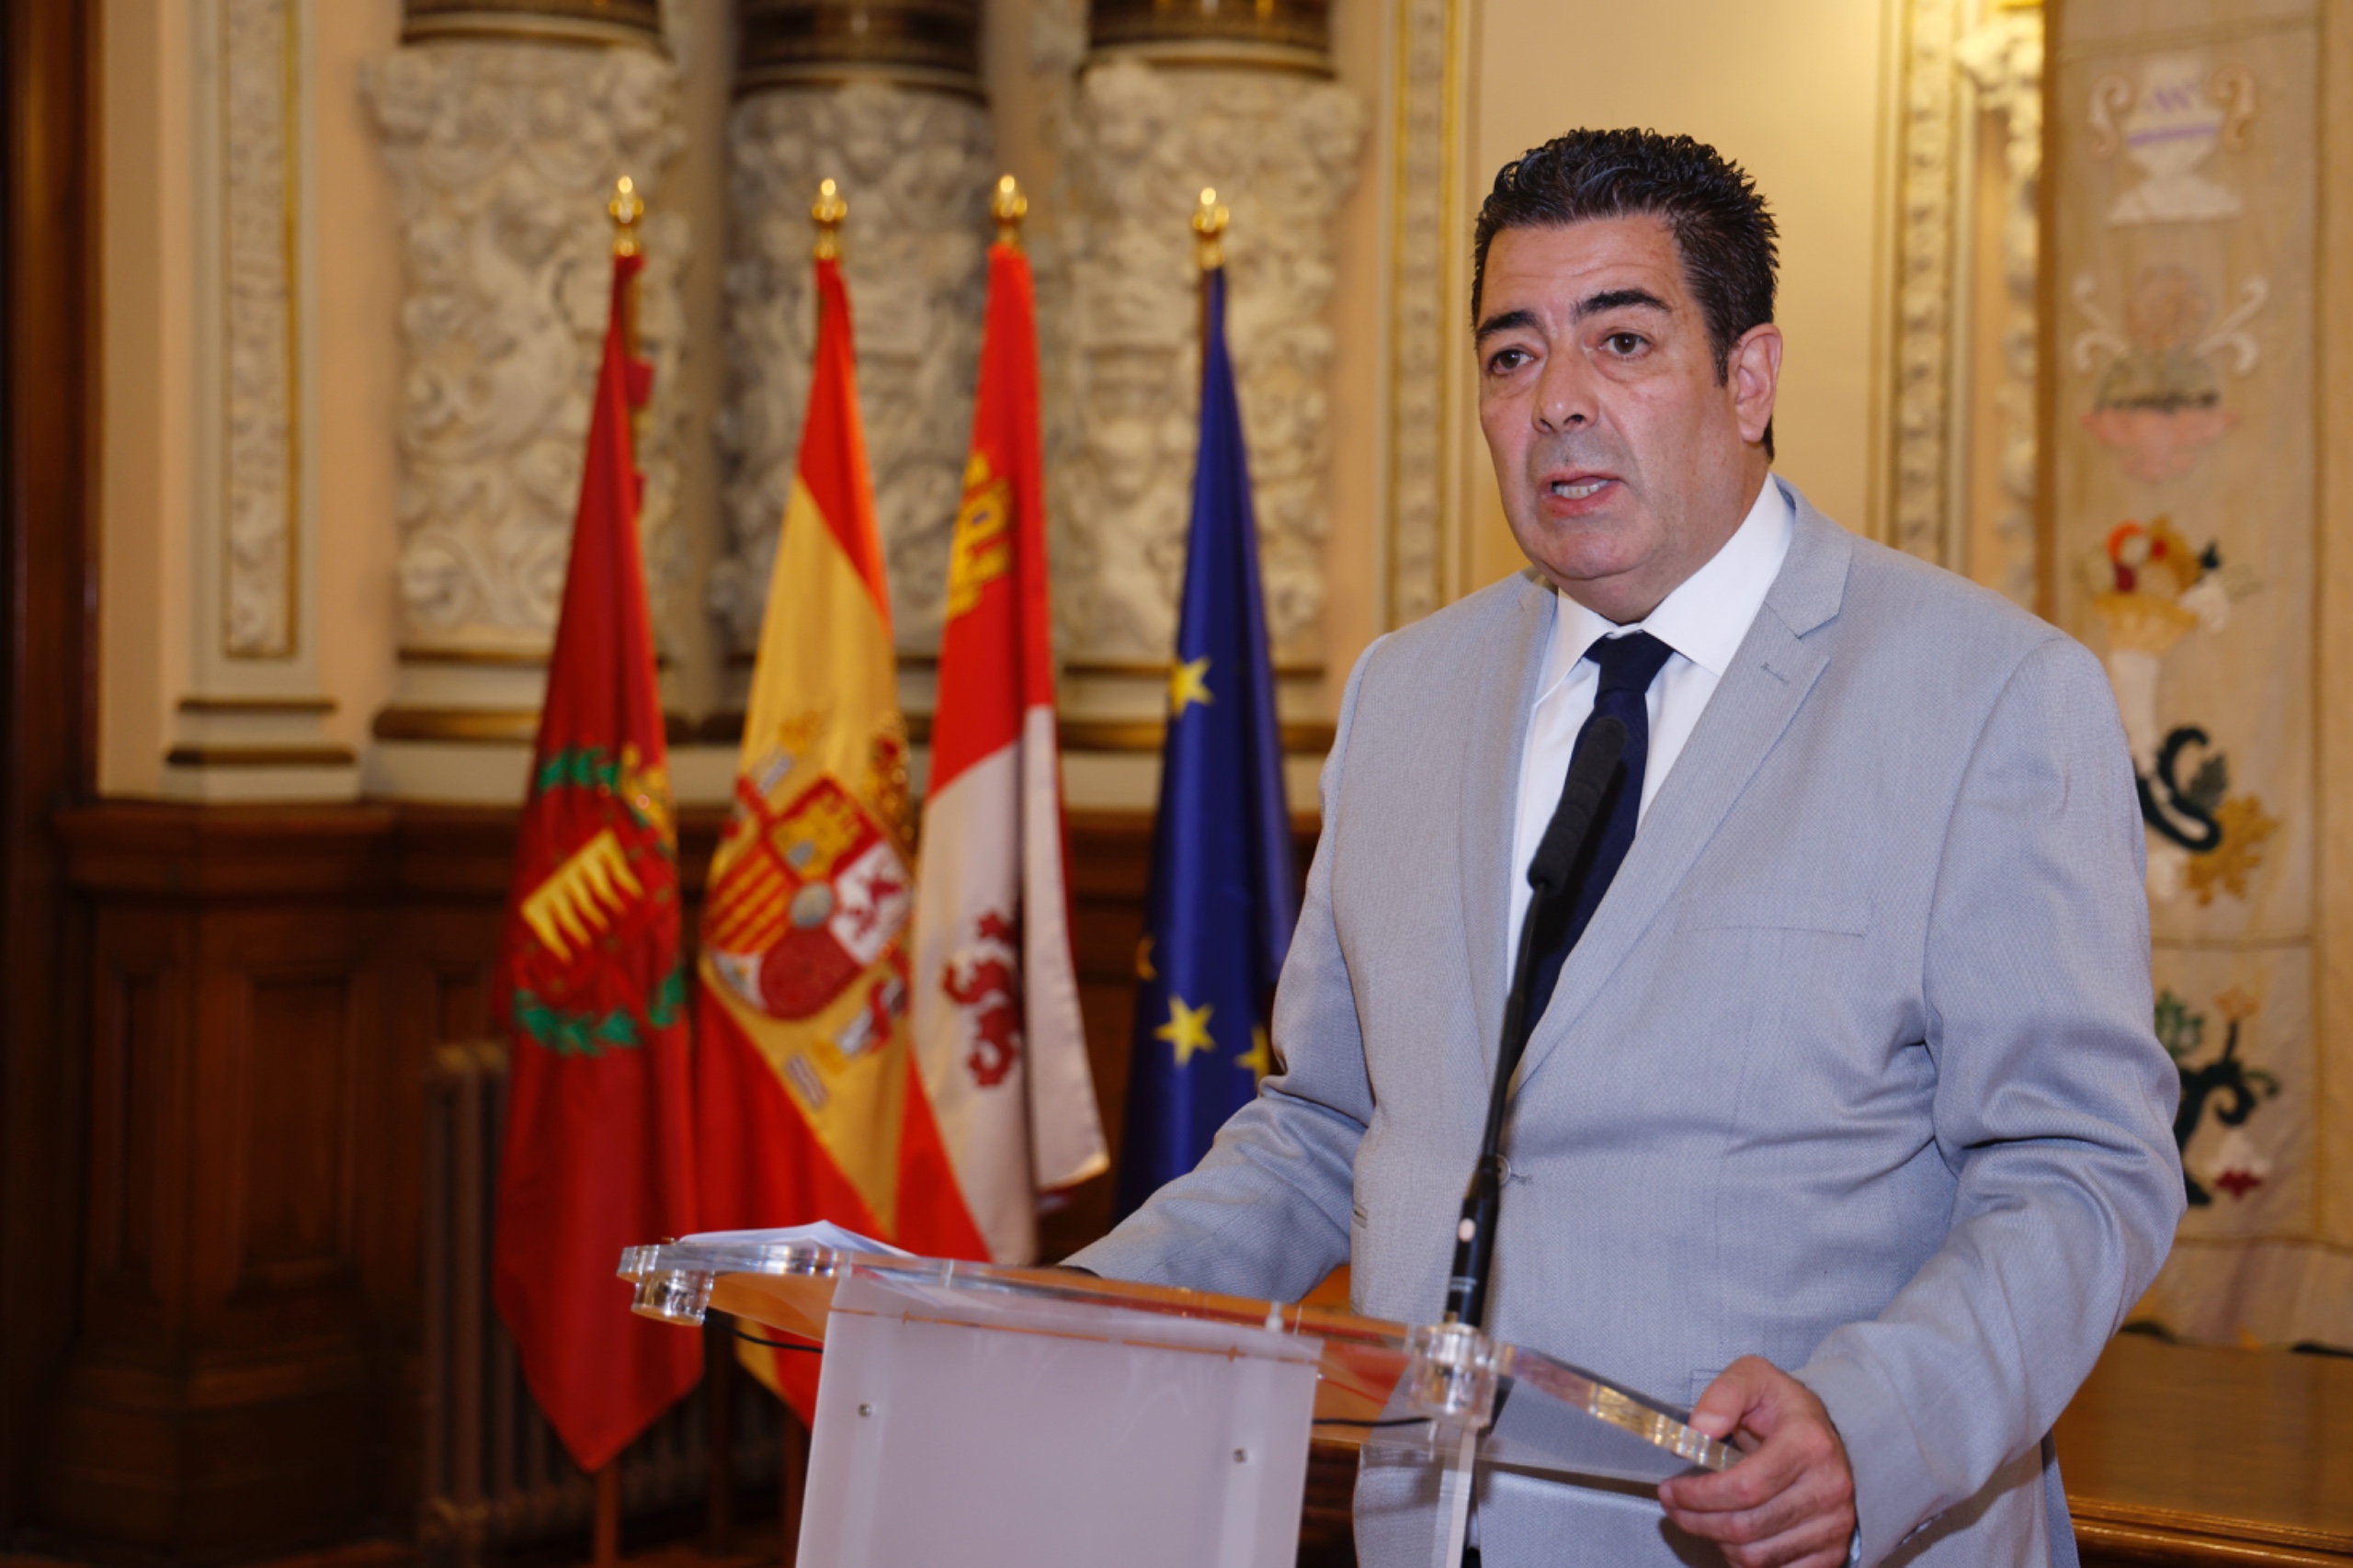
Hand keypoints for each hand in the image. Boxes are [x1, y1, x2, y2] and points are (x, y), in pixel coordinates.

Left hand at [1656, 1355, 1856, 1567]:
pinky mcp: (1832, 1552)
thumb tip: (1698, 1428)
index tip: (1669, 1490)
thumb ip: (1724, 1394)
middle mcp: (1828, 1489)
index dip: (1699, 1496)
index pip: (1745, 1487)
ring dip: (1716, 1541)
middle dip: (1697, 1521)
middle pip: (1747, 1527)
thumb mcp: (1753, 1377)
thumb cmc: (1783, 1409)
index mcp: (1808, 1444)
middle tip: (1673, 1506)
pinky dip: (1745, 1562)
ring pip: (1757, 1556)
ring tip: (1700, 1518)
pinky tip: (1729, 1538)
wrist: (1825, 1436)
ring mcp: (1834, 1526)